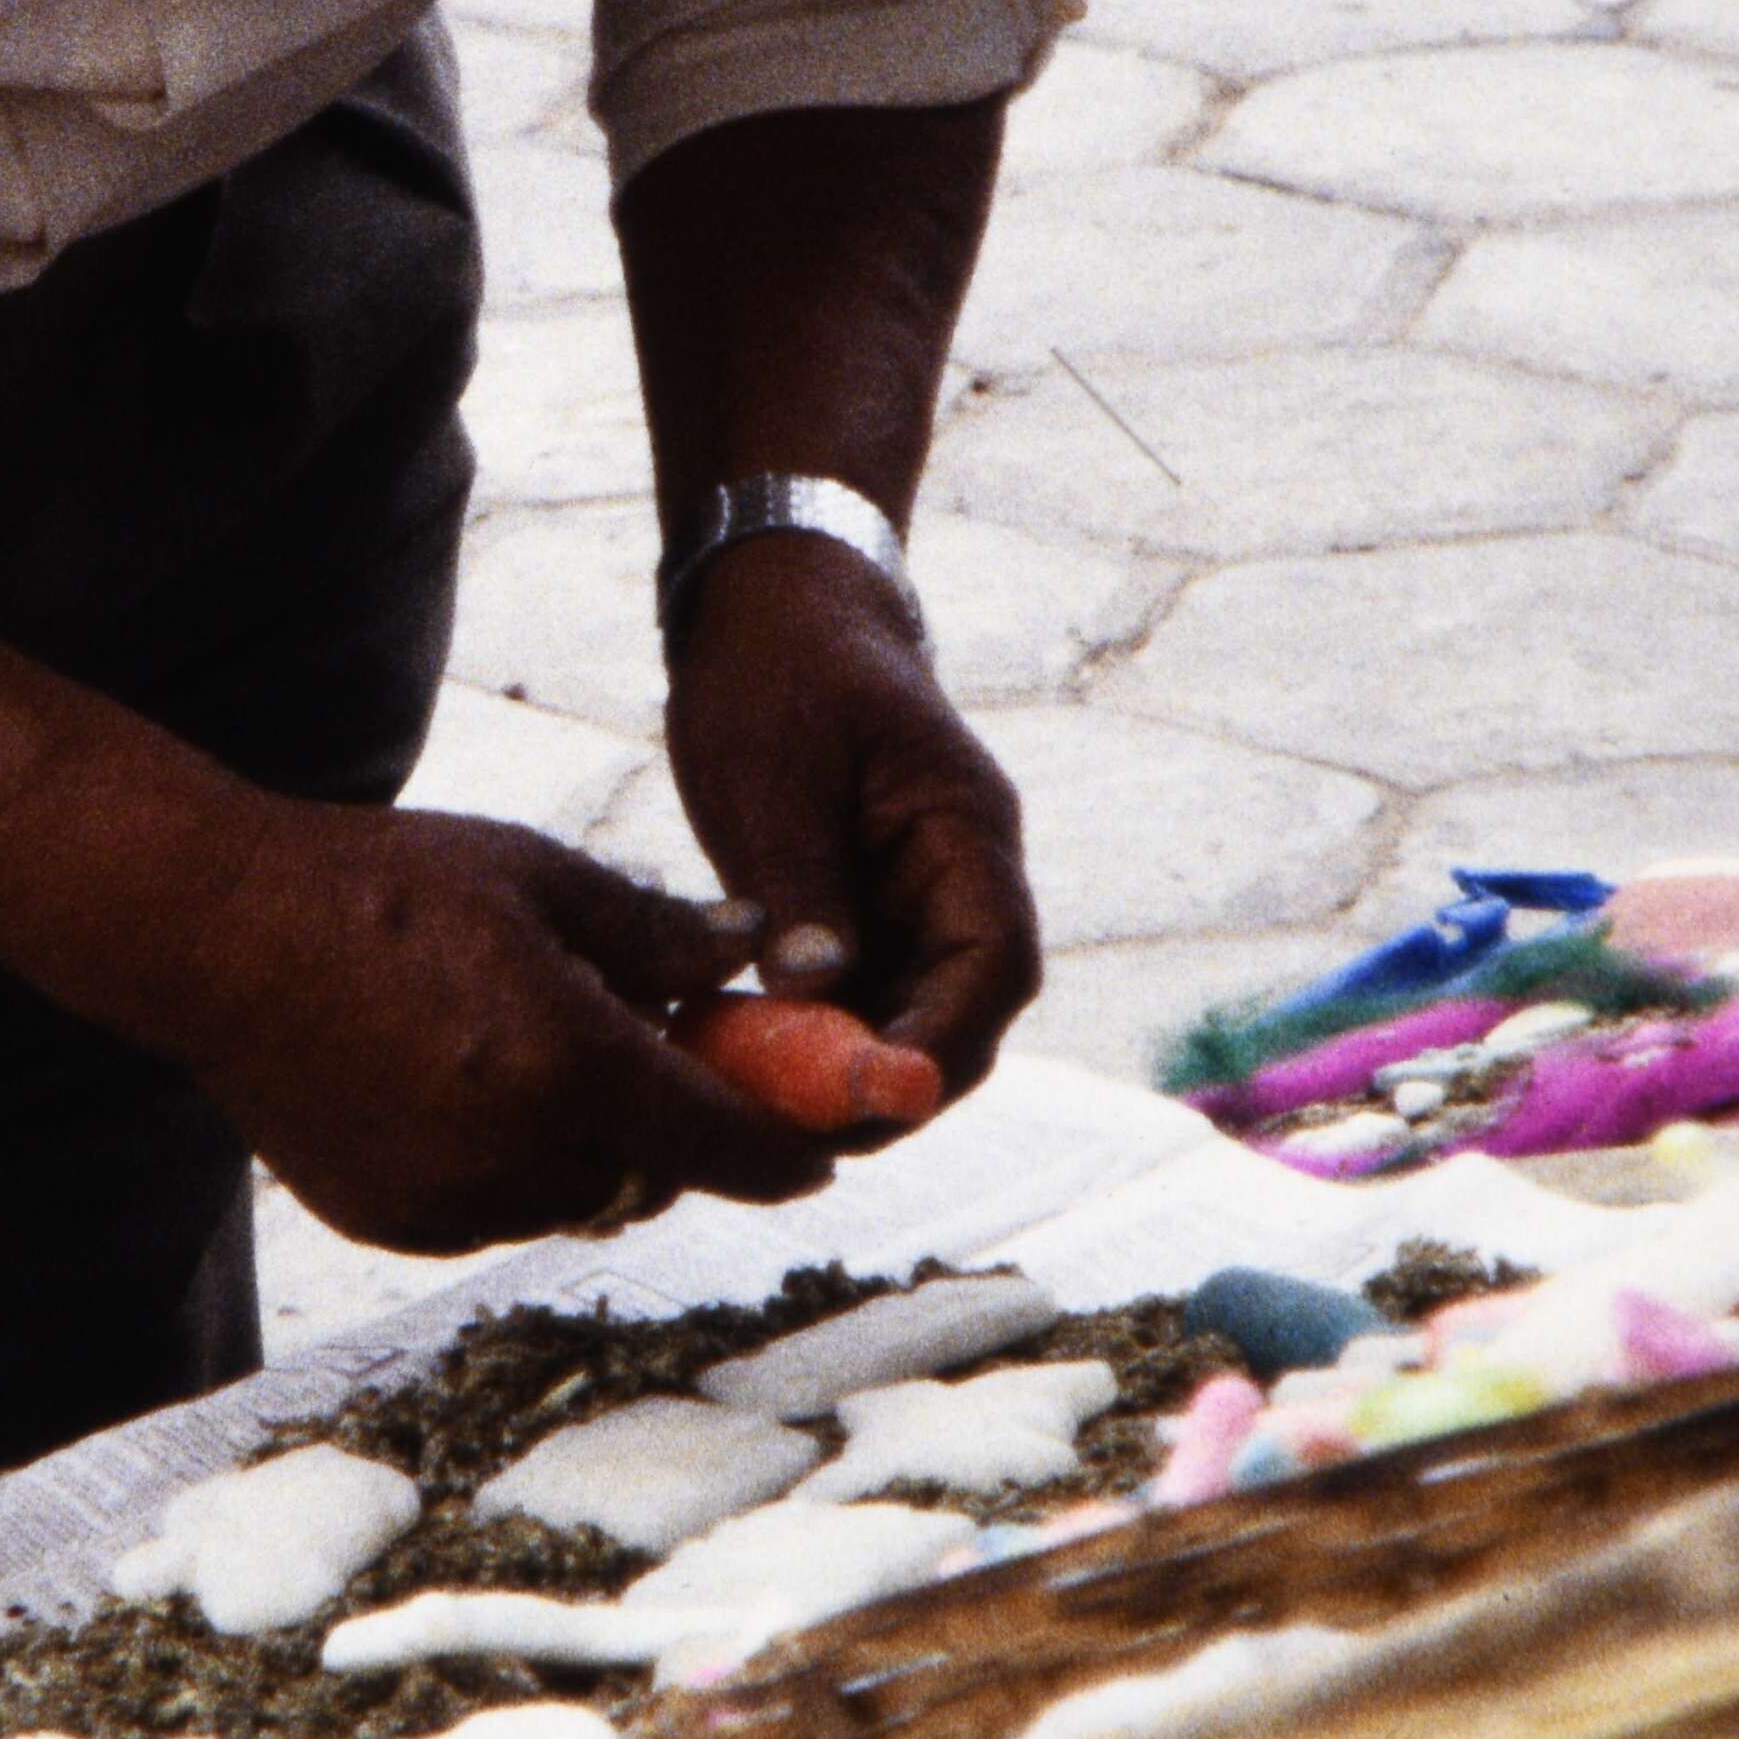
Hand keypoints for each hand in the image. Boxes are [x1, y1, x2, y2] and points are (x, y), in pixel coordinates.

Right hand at [162, 799, 829, 1255]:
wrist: (215, 934)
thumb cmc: (381, 884)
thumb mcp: (540, 880)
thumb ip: (658, 936)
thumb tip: (753, 952)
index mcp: (571, 1063)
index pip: (721, 1144)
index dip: (781, 1155)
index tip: (815, 1157)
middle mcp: (516, 1152)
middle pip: (650, 1180)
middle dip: (674, 1138)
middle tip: (668, 1074)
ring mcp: (447, 1198)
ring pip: (571, 1201)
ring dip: (591, 1154)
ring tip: (549, 1064)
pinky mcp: (391, 1219)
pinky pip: (491, 1212)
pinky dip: (509, 1169)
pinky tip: (468, 1089)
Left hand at [664, 531, 1041, 1093]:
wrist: (770, 607)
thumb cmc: (779, 666)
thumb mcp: (775, 769)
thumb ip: (800, 880)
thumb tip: (815, 991)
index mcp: (966, 828)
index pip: (997, 964)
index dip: (949, 1040)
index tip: (883, 1093)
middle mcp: (957, 876)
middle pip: (962, 1012)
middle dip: (894, 1079)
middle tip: (799, 1131)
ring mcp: (912, 899)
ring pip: (906, 1017)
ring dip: (847, 1069)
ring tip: (757, 1108)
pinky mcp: (861, 913)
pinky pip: (856, 999)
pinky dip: (812, 1038)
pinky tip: (742, 1062)